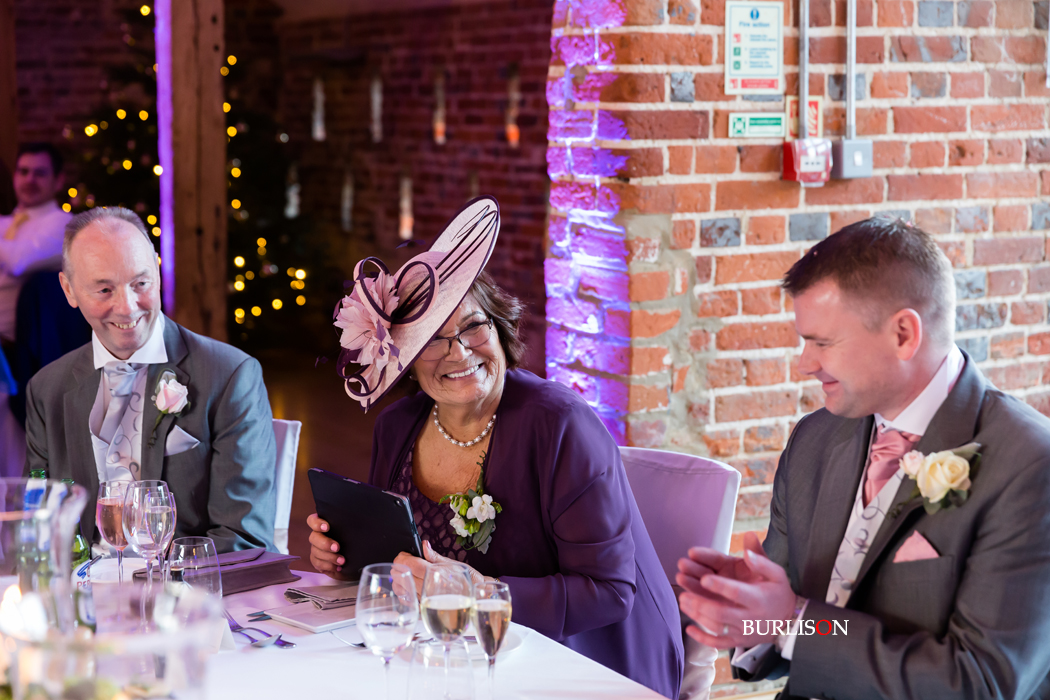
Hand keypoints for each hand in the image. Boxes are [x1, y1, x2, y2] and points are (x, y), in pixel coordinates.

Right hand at [307, 513, 351, 580]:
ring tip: (342, 561)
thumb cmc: (355, 542)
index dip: (317, 523)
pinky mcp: (317, 561)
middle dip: (325, 543)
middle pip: (313, 537)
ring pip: (315, 552)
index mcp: (324, 525)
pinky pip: (317, 563)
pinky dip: (328, 566)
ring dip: (329, 557)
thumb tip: (361, 521)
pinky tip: (337, 567)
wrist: (355, 561)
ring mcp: (316, 549)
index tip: (327, 527)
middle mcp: (318, 536)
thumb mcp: (355, 532)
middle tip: (337, 547)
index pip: (313, 520)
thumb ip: (353, 526)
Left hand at [393, 541, 487, 597]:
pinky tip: (407, 587)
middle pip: (402, 576)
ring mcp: (425, 600)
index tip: (402, 554)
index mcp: (435, 573)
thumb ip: (434, 556)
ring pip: (401, 590)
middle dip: (398, 567)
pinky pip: (407, 601)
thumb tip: (424, 545)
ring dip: (398, 580)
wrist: (476, 598)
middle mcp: (428, 588)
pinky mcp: (424, 609)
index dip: (402, 558)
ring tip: (403, 573)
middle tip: (402, 561)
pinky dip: (403, 592)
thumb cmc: (467, 580)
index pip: (409, 564)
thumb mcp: (454, 563)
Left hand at [677, 532, 796, 649]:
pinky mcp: (738, 641)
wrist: (790, 622)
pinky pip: (719, 644)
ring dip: (697, 616)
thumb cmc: (780, 593)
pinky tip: (689, 629)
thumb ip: (761, 560)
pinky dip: (703, 639)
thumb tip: (747, 547)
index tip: (704, 577)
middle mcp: (749, 617)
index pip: (736, 593)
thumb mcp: (777, 574)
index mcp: (757, 599)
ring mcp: (742, 632)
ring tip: (683, 601)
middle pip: (721, 614)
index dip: (720, 586)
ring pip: (717, 628)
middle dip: (701, 604)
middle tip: (684, 593)